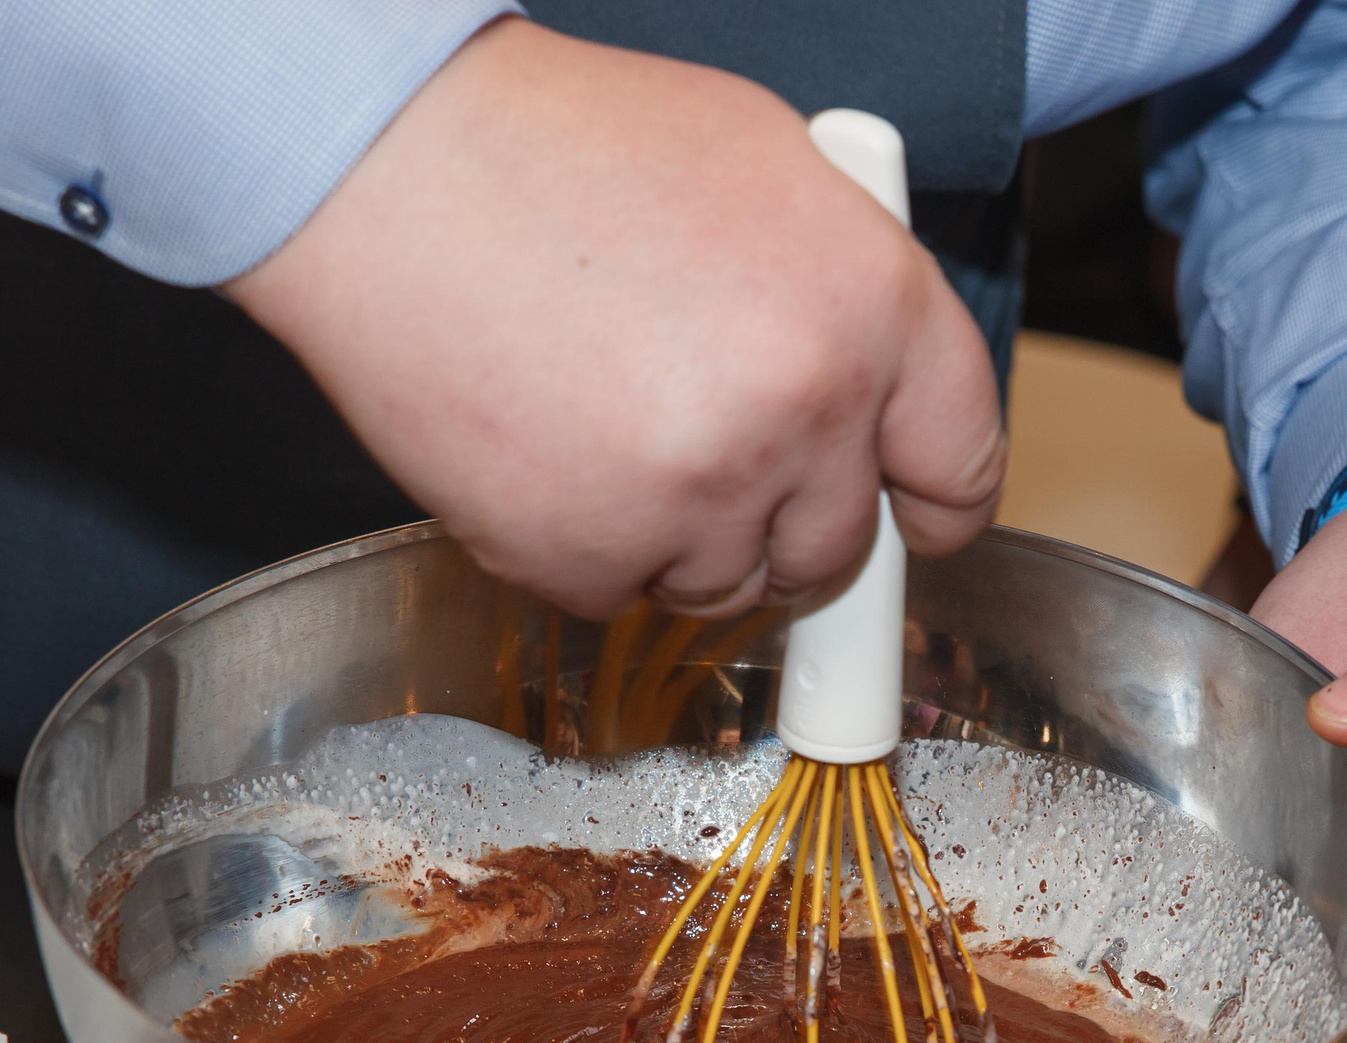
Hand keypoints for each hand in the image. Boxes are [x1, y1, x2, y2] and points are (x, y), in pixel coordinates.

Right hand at [224, 19, 1003, 616]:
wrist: (384, 160)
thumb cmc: (561, 143)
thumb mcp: (764, 165)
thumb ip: (844, 293)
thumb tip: (880, 388)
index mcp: (874, 305)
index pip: (962, 463)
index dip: (935, 504)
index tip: (916, 520)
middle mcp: (807, 411)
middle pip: (839, 548)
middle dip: (784, 520)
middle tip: (707, 449)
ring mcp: (700, 496)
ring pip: (727, 585)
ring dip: (678, 536)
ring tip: (602, 420)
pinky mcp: (591, 556)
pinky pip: (618, 596)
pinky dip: (583, 546)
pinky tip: (541, 446)